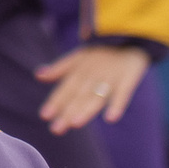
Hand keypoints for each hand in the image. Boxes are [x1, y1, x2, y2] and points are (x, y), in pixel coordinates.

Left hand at [36, 44, 151, 133]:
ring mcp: (110, 77)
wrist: (130, 37)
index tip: (45, 115)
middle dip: (67, 112)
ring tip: (76, 123)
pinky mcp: (128, 79)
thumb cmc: (101, 53)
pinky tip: (111, 118)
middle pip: (79, 95)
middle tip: (56, 129)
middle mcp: (93, 74)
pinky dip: (117, 105)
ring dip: (86, 109)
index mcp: (80, 69)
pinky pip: (123, 94)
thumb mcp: (79, 57)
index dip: (56, 101)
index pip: (66, 88)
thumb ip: (59, 68)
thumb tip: (38, 75)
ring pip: (96, 96)